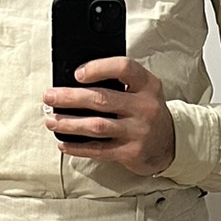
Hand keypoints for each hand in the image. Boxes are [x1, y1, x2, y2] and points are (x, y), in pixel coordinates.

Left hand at [43, 57, 175, 175]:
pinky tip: (64, 143)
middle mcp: (145, 106)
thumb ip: (120, 84)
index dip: (98, 68)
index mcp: (147, 85)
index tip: (77, 74)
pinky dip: (78, 147)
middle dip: (70, 98)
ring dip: (69, 124)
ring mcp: (138, 131)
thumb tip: (77, 83)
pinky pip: (99, 150)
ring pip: (96, 126)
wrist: (171, 143)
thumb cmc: (148, 112)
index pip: (123, 68)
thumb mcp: (144, 91)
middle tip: (49, 97)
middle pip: (101, 99)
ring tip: (51, 121)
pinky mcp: (131, 152)